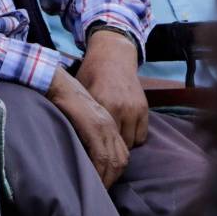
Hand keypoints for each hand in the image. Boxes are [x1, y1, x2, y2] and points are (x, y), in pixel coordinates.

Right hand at [47, 70, 129, 187]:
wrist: (57, 82)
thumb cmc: (62, 100)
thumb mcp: (80, 118)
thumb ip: (86, 133)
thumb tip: (84, 152)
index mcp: (107, 123)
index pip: (121, 154)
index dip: (114, 172)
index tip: (103, 183)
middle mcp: (110, 125)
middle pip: (120, 160)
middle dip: (111, 179)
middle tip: (101, 192)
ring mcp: (103, 126)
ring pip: (113, 160)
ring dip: (105, 178)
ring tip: (96, 190)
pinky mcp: (93, 127)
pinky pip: (101, 155)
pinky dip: (97, 171)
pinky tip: (91, 178)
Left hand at [77, 29, 147, 147]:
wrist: (112, 56)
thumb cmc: (90, 75)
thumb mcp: (80, 92)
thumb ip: (79, 114)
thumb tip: (72, 139)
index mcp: (100, 104)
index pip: (99, 139)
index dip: (94, 151)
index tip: (89, 158)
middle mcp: (119, 108)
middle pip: (116, 146)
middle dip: (108, 152)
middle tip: (100, 154)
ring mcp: (133, 109)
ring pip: (130, 143)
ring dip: (121, 146)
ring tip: (110, 146)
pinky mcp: (143, 108)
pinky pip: (141, 136)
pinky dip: (133, 139)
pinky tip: (122, 136)